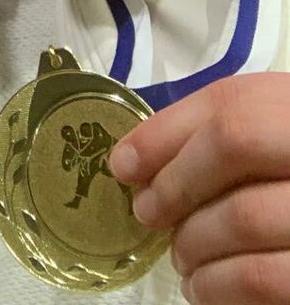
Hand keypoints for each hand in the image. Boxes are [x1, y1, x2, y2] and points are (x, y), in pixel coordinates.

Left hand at [108, 73, 289, 303]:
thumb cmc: (284, 162)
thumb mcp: (260, 127)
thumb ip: (203, 131)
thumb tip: (129, 163)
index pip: (230, 110)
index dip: (166, 138)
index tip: (123, 167)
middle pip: (234, 150)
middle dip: (175, 186)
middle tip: (148, 215)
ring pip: (245, 217)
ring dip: (193, 242)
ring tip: (181, 256)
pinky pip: (264, 279)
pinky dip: (219, 286)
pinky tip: (203, 287)